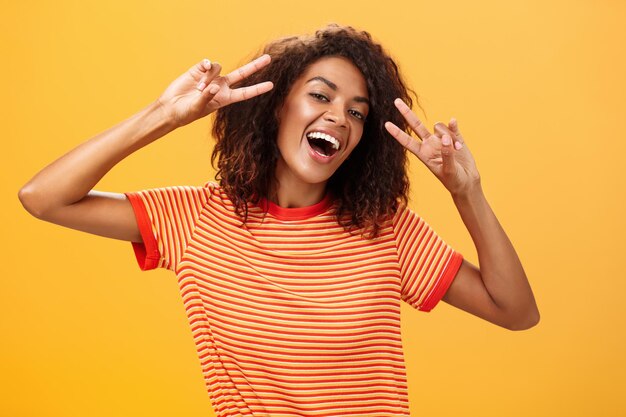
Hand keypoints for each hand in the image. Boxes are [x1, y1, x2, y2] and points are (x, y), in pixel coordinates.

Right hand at [157, 54, 273, 127]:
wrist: (170, 107)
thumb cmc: (185, 113)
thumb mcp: (197, 108)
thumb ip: (207, 97)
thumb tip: (215, 86)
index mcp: (225, 98)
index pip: (245, 93)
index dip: (258, 89)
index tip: (271, 85)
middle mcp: (221, 86)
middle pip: (242, 74)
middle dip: (255, 66)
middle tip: (268, 58)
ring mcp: (211, 77)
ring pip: (219, 68)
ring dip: (209, 77)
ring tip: (198, 88)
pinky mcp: (199, 70)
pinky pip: (208, 63)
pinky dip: (205, 66)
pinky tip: (202, 70)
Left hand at [385, 98, 480, 196]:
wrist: (467, 182)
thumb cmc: (454, 180)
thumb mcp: (449, 170)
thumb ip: (446, 154)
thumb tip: (444, 138)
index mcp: (424, 154)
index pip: (407, 142)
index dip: (397, 133)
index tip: (386, 125)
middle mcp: (430, 144)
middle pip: (416, 126)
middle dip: (406, 113)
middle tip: (396, 101)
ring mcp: (442, 140)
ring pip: (439, 127)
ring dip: (448, 135)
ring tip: (457, 150)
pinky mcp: (455, 138)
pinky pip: (452, 126)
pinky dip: (453, 126)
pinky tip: (453, 122)